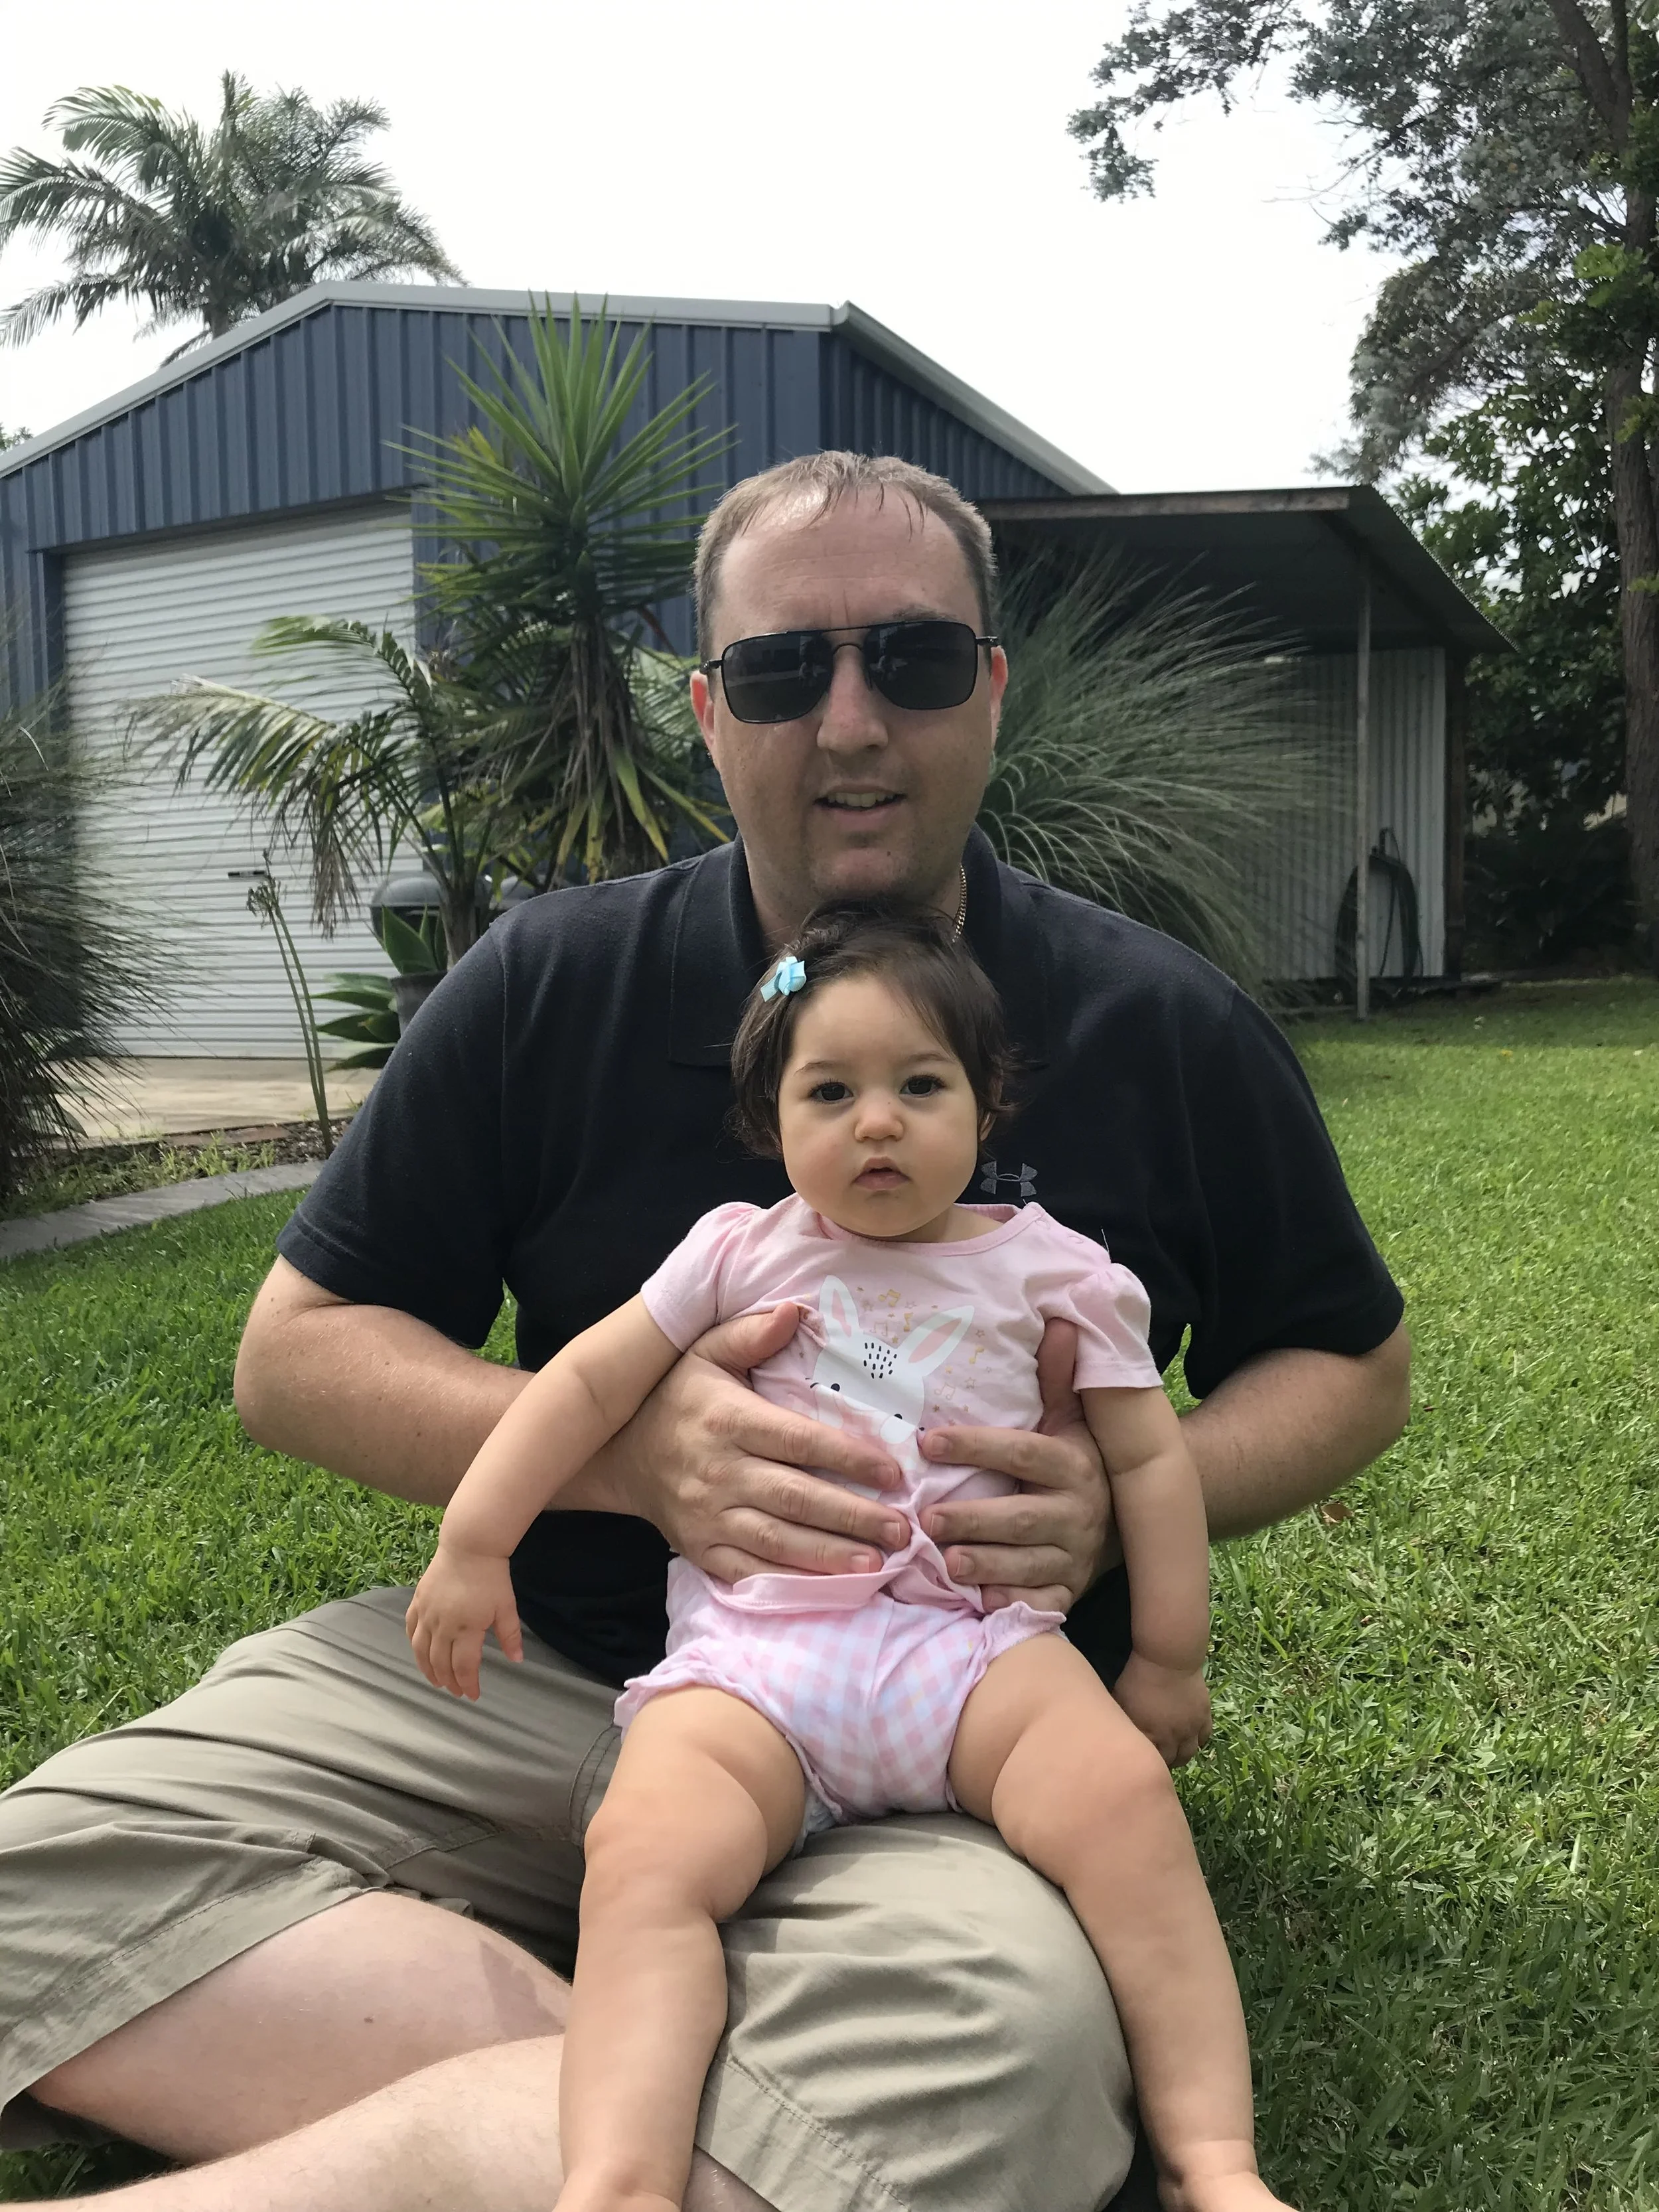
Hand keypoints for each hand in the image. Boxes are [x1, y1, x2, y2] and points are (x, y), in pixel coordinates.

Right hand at [406, 1544, 523, 1700]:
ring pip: (420, 1650)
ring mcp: (427, 1613)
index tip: (473, 1695)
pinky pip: (410, 1629)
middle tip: (456, 1691)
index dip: (468, 1684)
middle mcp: (442, 1625)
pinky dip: (414, 1645)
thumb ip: (510, 1635)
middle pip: (440, 1663)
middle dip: (449, 1681)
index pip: (464, 1666)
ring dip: (427, 1669)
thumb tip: (517, 1660)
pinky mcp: (418, 1601)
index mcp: (467, 1628)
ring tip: (436, 1681)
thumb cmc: (492, 1576)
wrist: (470, 1546)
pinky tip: (420, 1653)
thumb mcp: (507, 1606)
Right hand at [595, 1304, 909, 1581]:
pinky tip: (830, 1587)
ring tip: (879, 1564)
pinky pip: (749, 1572)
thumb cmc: (675, 1398)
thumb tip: (795, 1309)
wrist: (618, 1454)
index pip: (797, 1441)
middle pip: (794, 1497)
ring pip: (776, 1541)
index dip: (846, 1458)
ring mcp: (707, 1516)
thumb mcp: (703, 1353)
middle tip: (903, 1530)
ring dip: (829, 1555)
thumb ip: (750, 1334)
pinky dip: (789, 1582)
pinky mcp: (700, 1550)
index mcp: (727, 1420)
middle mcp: (718, 1471)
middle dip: (852, 1516)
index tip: (892, 1473)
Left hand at [918, 1318, 1117, 1614]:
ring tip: (943, 1560)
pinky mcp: (1066, 1593)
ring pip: (1026, 1564)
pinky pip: (1039, 1603)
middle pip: (1022, 1517)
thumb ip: (1057, 1379)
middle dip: (974, 1520)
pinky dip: (1011, 1603)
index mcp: (1074, 1465)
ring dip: (984, 1564)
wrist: (1120, 1526)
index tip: (927, 1442)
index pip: (1022, 1453)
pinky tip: (980, 1603)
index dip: (975, 1446)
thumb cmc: (1073, 1466)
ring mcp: (1074, 1558)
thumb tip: (1061, 1323)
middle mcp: (1079, 1513)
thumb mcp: (1069, 1422)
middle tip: (926, 1519)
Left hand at [1112, 1652, 1211, 1766]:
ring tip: (1174, 1751)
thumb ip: (1123, 1722)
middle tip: (1158, 1757)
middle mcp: (1174, 1738)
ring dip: (1182, 1755)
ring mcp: (1192, 1728)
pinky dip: (1198, 1741)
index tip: (1142, 1760)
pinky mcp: (1204, 1716)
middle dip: (1165, 1763)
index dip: (1148, 1763)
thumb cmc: (1138, 1679)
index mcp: (1152, 1737)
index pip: (1152, 1762)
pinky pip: (1204, 1737)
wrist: (1167, 1660)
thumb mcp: (1121, 1701)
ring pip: (1190, 1753)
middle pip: (1173, 1762)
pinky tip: (1190, 1737)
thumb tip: (1118, 1733)